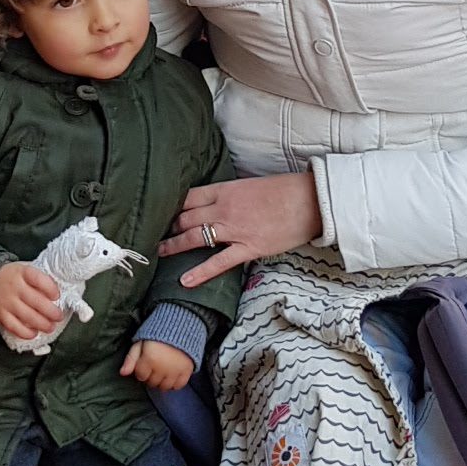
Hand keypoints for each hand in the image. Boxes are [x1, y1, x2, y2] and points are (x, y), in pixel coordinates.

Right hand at [0, 263, 65, 340]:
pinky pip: (14, 327)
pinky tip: (34, 333)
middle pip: (36, 301)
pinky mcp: (0, 315)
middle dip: (51, 312)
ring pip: (28, 316)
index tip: (57, 296)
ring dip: (42, 324)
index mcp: (22, 272)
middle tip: (59, 316)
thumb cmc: (11, 278)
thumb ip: (38, 280)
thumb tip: (57, 295)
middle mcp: (14, 287)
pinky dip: (26, 333)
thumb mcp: (24, 271)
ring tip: (50, 327)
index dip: (50, 288)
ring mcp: (7, 302)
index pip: (39, 279)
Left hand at [120, 337, 192, 391]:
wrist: (180, 325)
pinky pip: (178, 386)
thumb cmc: (156, 333)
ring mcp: (176, 370)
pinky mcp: (187, 370)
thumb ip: (131, 358)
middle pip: (152, 383)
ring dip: (161, 382)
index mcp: (150, 359)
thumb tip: (122, 373)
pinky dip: (174, 384)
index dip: (141, 370)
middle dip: (150, 377)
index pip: (140, 376)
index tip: (145, 363)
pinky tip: (171, 375)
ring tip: (162, 371)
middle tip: (153, 367)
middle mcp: (163, 367)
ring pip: (164, 387)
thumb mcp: (140, 342)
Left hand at [159, 173, 320, 287]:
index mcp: (225, 189)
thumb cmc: (284, 191)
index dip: (172, 206)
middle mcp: (224, 209)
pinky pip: (219, 262)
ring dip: (174, 245)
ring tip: (160, 252)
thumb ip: (231, 194)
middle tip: (156, 234)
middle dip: (169, 226)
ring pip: (195, 237)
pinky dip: (200, 272)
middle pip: (186, 217)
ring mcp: (235, 229)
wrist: (310, 200)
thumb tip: (217, 202)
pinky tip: (185, 280)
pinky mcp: (248, 248)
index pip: (188, 197)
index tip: (162, 213)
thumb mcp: (251, 185)